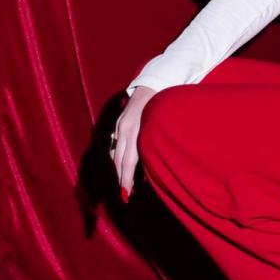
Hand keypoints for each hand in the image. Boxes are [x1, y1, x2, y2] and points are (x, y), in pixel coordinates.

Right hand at [110, 86, 157, 200]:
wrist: (153, 84)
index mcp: (135, 130)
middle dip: (122, 178)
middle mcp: (124, 129)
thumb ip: (156, 145)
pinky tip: (125, 167)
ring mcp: (120, 126)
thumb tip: (154, 167)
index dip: (126, 179)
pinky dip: (120, 158)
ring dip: (120, 170)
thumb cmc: (164, 106)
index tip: (127, 194)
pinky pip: (117, 146)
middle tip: (126, 195)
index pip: (127, 161)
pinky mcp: (119, 124)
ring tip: (126, 185)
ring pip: (116, 154)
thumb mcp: (163, 126)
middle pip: (119, 160)